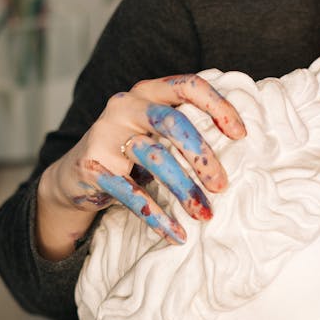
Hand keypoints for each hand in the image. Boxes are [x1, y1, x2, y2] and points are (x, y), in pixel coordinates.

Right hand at [38, 74, 245, 251]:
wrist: (76, 174)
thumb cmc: (132, 150)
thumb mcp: (158, 131)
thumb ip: (189, 126)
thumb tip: (243, 143)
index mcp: (149, 91)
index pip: (188, 85)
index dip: (218, 106)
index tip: (241, 134)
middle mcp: (126, 106)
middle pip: (172, 122)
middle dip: (202, 155)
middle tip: (222, 185)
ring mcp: (106, 134)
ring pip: (154, 158)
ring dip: (184, 190)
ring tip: (205, 215)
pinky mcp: (93, 167)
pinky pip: (131, 193)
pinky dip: (157, 217)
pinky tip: (176, 234)